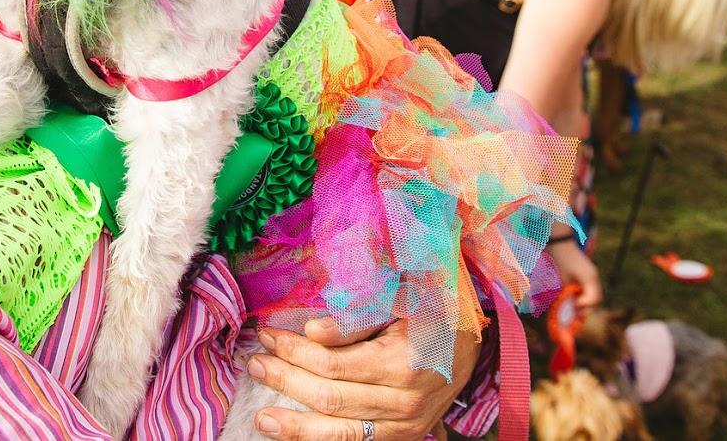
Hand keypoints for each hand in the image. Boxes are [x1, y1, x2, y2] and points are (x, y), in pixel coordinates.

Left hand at [248, 317, 476, 439]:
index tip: (268, 334)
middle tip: (254, 364)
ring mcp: (405, 426)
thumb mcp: (399, 299)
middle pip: (329, 398)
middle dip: (285, 381)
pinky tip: (296, 436)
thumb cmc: (432, 308)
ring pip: (340, 433)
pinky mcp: (403, 437)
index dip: (293, 351)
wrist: (472, 340)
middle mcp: (403, 402)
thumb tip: (313, 331)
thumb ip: (358, 317)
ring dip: (296, 425)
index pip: (332, 363)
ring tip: (263, 417)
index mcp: (402, 363)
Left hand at [549, 239, 602, 307]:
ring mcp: (593, 274)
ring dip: (587, 302)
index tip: (575, 306)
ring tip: (576, 307)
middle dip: (588, 307)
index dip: (585, 305)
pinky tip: (577, 298)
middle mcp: (594, 277)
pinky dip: (586, 295)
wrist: (561, 243)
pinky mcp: (589, 273)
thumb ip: (569, 294)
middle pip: (597, 298)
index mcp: (590, 278)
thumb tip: (570, 308)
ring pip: (595, 294)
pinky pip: (591, 288)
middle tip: (577, 314)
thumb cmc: (561, 260)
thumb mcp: (563, 279)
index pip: (594, 298)